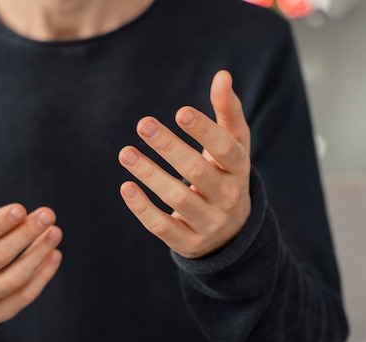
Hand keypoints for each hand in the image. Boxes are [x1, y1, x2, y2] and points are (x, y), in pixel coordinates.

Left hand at [118, 70, 250, 258]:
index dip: (205, 131)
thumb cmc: (226, 175)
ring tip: (125, 152)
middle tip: (143, 124)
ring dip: (149, 174)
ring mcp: (208, 222)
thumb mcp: (234, 147)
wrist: (232, 233)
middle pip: (198, 171)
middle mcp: (228, 197)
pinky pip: (162, 226)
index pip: (225, 149)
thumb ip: (227, 112)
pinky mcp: (187, 242)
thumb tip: (222, 75)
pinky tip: (126, 186)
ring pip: (177, 198)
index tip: (180, 112)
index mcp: (240, 169)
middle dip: (169, 147)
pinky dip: (142, 207)